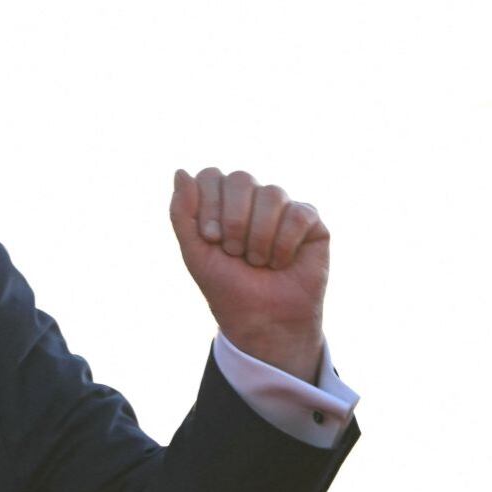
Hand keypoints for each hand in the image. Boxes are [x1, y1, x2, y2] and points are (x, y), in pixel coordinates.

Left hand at [169, 167, 329, 382]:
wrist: (262, 320)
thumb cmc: (226, 285)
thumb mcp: (194, 251)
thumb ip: (182, 212)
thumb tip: (180, 171)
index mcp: (221, 200)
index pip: (211, 176)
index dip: (209, 205)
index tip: (210, 239)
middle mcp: (252, 198)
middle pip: (241, 178)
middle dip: (234, 220)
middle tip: (234, 251)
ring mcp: (283, 207)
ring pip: (272, 193)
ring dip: (259, 236)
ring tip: (257, 261)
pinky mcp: (311, 222)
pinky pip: (299, 213)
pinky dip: (284, 243)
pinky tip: (281, 263)